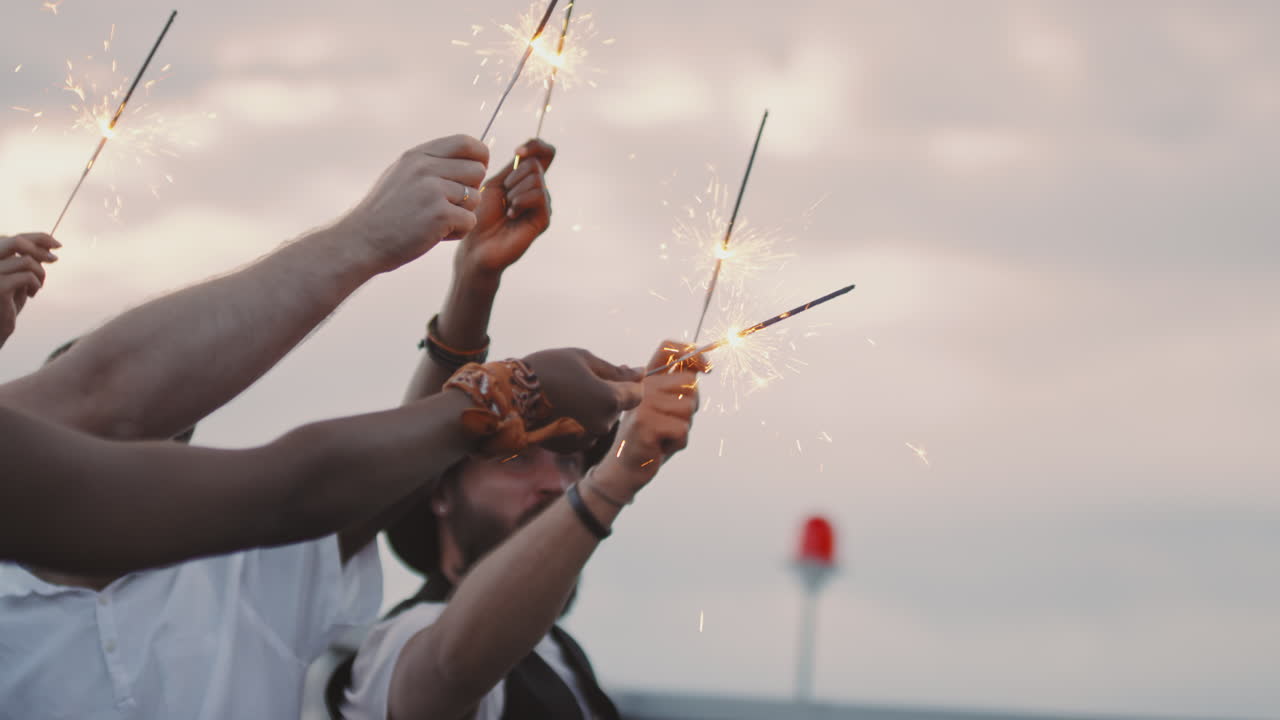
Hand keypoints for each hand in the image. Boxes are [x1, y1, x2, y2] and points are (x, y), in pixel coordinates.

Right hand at [0, 233, 59, 348]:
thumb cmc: (6, 303)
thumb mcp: (18, 277)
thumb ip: (27, 260)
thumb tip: (49, 244)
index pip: (12, 237)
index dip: (36, 237)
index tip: (56, 244)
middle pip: (16, 241)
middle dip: (41, 247)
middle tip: (55, 259)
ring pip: (27, 260)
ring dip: (40, 273)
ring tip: (37, 286)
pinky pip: (28, 276)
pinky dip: (36, 284)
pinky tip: (31, 294)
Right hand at [338, 135, 488, 272]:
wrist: (360, 241)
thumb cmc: (385, 214)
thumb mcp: (402, 176)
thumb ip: (432, 165)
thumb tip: (472, 161)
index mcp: (418, 155)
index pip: (465, 142)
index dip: (479, 158)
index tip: (472, 175)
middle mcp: (426, 167)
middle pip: (477, 170)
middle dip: (471, 190)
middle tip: (451, 206)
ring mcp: (433, 190)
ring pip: (476, 198)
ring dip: (463, 214)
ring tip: (438, 222)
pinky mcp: (440, 214)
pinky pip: (470, 221)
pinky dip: (457, 233)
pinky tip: (436, 235)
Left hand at [455, 139, 555, 279]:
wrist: (478, 245)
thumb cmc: (482, 215)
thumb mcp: (495, 184)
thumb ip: (513, 168)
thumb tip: (525, 151)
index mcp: (527, 179)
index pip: (545, 152)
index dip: (535, 145)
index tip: (517, 152)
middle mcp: (539, 190)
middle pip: (536, 164)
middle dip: (514, 176)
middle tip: (504, 195)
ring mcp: (543, 205)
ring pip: (537, 179)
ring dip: (515, 191)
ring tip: (506, 207)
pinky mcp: (544, 219)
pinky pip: (539, 196)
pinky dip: (520, 201)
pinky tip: (511, 215)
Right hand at [522, 348, 642, 445]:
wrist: (508, 397)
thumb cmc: (546, 370)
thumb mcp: (583, 359)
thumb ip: (615, 370)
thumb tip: (641, 372)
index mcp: (610, 401)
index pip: (637, 394)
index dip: (629, 383)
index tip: (615, 374)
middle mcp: (603, 425)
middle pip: (617, 408)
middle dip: (607, 394)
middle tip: (583, 379)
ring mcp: (586, 439)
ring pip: (599, 420)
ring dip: (591, 408)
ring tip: (566, 393)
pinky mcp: (570, 447)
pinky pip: (583, 431)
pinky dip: (577, 421)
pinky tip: (558, 408)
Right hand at [587, 340, 707, 498]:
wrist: (625, 467)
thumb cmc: (651, 436)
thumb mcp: (666, 406)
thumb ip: (680, 385)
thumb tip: (704, 366)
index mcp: (647, 378)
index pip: (668, 348)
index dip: (693, 352)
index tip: (708, 368)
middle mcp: (643, 385)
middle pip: (690, 382)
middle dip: (690, 406)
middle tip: (669, 422)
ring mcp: (642, 403)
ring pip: (689, 408)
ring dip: (683, 427)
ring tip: (662, 435)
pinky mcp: (644, 424)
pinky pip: (682, 429)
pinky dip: (677, 443)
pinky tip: (660, 446)